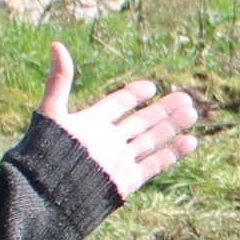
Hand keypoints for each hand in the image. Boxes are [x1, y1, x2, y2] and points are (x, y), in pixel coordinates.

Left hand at [41, 42, 203, 199]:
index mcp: (91, 124)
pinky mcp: (128, 179)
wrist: (49, 195)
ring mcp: (119, 160)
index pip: (118, 104)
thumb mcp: (53, 111)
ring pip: (152, 140)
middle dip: (163, 110)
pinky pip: (155, 164)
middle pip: (141, 121)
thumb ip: (59, 79)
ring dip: (173, 127)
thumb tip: (55, 44)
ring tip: (192, 113)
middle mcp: (108, 141)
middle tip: (185, 98)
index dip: (134, 94)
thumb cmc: (47, 153)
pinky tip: (190, 141)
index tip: (152, 86)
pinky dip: (173, 153)